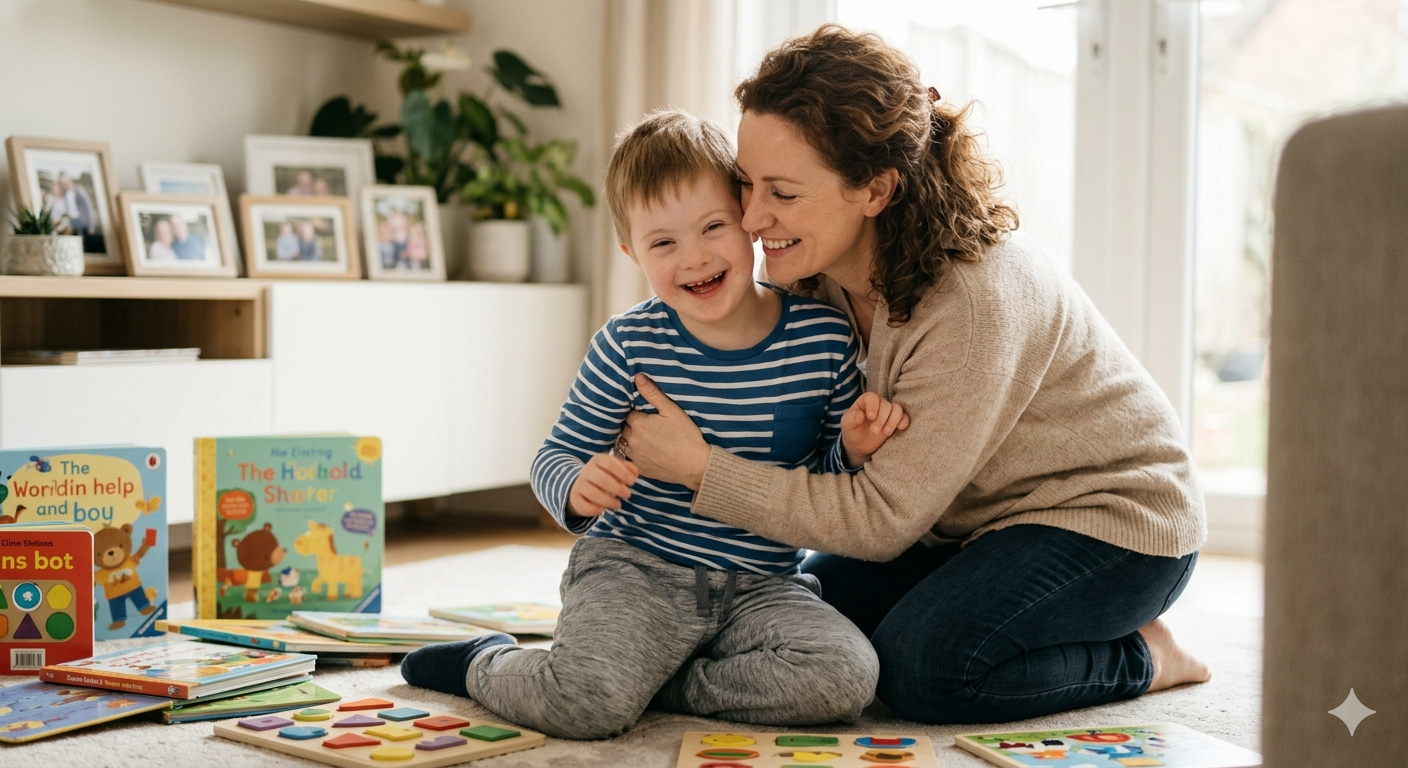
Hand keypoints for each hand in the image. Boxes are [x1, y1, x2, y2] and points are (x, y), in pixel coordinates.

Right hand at [567, 452, 638, 516]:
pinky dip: (594, 509)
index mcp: (598, 460)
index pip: (610, 463)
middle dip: (617, 488)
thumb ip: (627, 468)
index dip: (623, 473)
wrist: (582, 484)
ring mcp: (579, 484)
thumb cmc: (605, 475)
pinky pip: (583, 505)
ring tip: (618, 505)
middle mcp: (586, 470)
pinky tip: (602, 510)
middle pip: (601, 478)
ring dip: (607, 500)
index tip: (632, 482)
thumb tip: (636, 473)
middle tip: (627, 495)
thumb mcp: (616, 468)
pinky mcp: (574, 498)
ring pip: (592, 493)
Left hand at [620, 374, 711, 489]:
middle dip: (632, 425)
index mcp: (638, 424)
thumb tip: (638, 377)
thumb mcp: (671, 410)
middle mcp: (632, 440)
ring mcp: (634, 456)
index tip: (646, 414)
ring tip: (645, 437)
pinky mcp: (639, 468)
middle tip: (647, 425)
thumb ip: (652, 393)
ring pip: (624, 443)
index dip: (637, 412)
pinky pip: (629, 457)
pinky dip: (634, 453)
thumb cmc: (685, 436)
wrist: (694, 465)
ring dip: (630, 438)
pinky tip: (646, 451)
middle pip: (624, 427)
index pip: (628, 413)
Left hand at [840, 392, 909, 466]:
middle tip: (874, 431)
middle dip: (881, 418)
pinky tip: (900, 428)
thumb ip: (851, 419)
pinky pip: (904, 417)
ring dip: (893, 421)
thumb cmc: (852, 432)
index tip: (871, 417)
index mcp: (865, 401)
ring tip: (886, 433)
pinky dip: (904, 421)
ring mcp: (888, 412)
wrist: (860, 445)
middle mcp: (878, 404)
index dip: (873, 406)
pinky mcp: (896, 421)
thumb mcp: (847, 426)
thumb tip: (860, 414)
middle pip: (885, 405)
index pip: (872, 397)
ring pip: (897, 409)